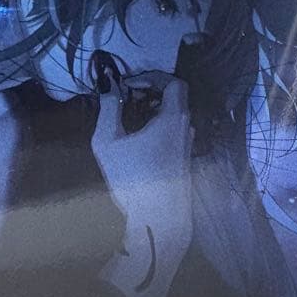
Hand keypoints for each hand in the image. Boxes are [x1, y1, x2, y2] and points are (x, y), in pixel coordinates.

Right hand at [91, 73, 193, 296]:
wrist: (159, 220)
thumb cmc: (133, 179)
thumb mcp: (109, 142)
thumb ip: (108, 109)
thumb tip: (108, 85)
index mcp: (173, 118)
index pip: (173, 82)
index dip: (152, 76)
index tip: (129, 82)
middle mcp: (186, 128)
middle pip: (174, 99)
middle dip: (149, 92)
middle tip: (125, 97)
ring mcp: (187, 146)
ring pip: (174, 117)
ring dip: (153, 111)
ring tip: (128, 119)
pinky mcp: (184, 162)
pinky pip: (172, 133)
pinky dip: (157, 127)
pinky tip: (137, 141)